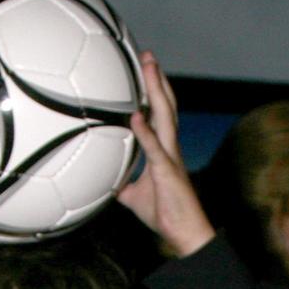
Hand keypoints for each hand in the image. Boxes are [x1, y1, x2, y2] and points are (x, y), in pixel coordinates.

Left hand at [116, 52, 214, 256]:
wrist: (184, 233)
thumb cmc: (164, 214)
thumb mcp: (132, 197)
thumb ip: (121, 182)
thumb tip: (103, 180)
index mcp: (163, 150)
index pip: (159, 114)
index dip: (153, 91)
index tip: (144, 70)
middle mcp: (170, 147)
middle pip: (165, 105)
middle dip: (157, 80)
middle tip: (147, 55)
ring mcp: (170, 157)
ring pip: (165, 116)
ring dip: (156, 91)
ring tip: (149, 68)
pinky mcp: (168, 171)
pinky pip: (155, 148)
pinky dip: (146, 131)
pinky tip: (136, 116)